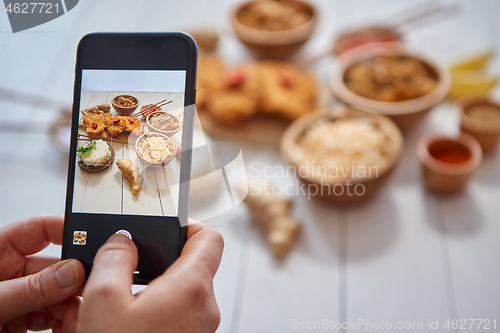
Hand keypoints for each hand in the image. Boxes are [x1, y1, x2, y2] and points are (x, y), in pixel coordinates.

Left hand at [0, 213, 84, 332]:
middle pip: (55, 267)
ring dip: (71, 307)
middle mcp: (8, 271)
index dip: (66, 229)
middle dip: (74, 282)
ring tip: (77, 318)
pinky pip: (50, 315)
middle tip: (88, 294)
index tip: (90, 240)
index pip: (39, 229)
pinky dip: (62, 322)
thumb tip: (71, 273)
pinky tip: (68, 326)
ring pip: (57, 294)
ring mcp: (16, 296)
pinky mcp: (19, 319)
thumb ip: (30, 288)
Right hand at [77, 220, 223, 332]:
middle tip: (133, 266)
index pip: (211, 238)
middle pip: (196, 264)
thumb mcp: (102, 300)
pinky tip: (134, 319)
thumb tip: (123, 240)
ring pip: (186, 290)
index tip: (169, 227)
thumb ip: (115, 257)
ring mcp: (202, 327)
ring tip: (128, 297)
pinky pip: (183, 312)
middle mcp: (205, 307)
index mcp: (191, 287)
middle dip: (164, 261)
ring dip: (160, 286)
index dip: (191, 226)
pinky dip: (162, 307)